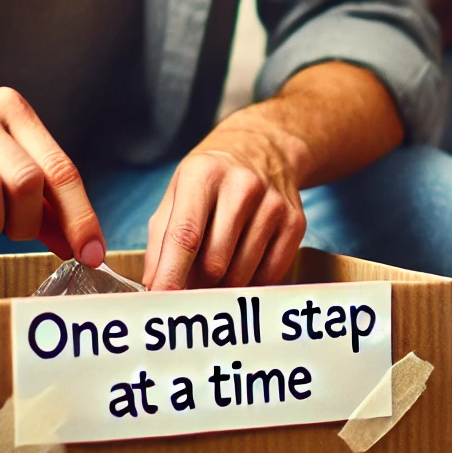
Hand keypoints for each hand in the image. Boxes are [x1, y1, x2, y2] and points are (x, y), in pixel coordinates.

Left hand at [142, 110, 307, 291]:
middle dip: (197, 281)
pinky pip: (268, 275)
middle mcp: (243, 186)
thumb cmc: (213, 176)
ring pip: (240, 275)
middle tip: (191, 276)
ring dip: (223, 283)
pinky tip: (244, 260)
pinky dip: (250, 280)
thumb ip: (161, 238)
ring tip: (219, 262)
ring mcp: (273, 205)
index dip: (171, 275)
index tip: (161, 303)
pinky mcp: (295, 223)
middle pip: (214, 263)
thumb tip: (156, 285)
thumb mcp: (178, 191)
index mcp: (204, 174)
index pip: (185, 235)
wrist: (265, 149)